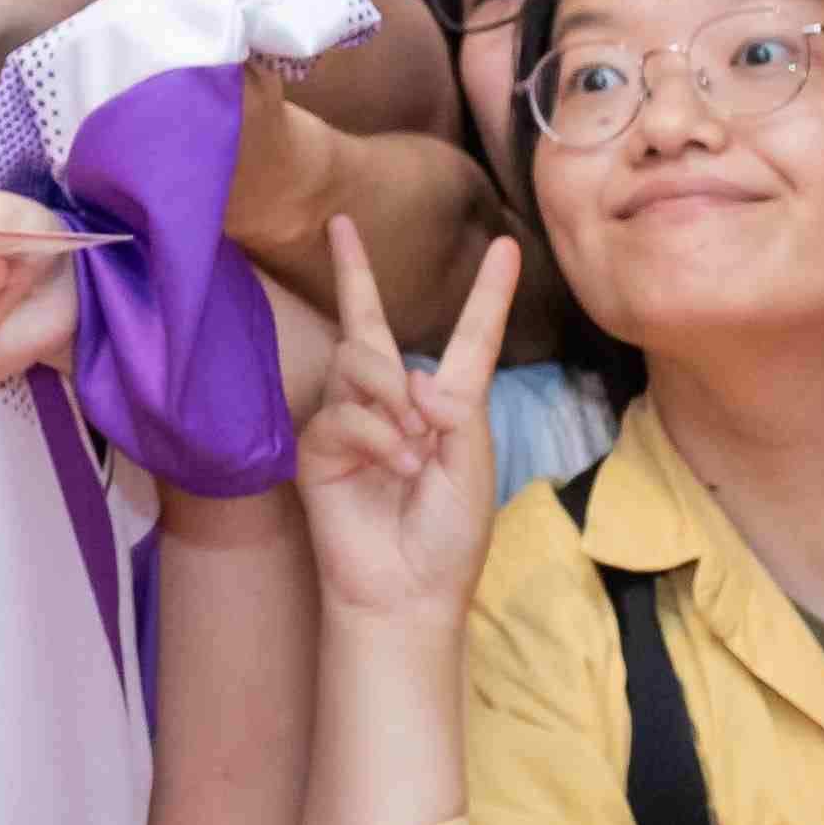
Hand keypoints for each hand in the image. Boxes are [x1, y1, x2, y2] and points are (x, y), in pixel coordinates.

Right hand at [290, 218, 526, 629]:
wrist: (406, 592)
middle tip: (343, 232)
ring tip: (414, 446)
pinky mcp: (318, 448)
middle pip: (368, 323)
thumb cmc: (449, 536)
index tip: (505, 245)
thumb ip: (454, 408)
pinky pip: (343, 413)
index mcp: (449, 406)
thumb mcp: (475, 464)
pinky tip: (396, 468)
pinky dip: (376, 437)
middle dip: (353, 272)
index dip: (488, 294)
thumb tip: (411, 376)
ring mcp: (351, 421)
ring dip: (391, 394)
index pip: (471, 338)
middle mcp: (394, 403)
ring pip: (359, 361)